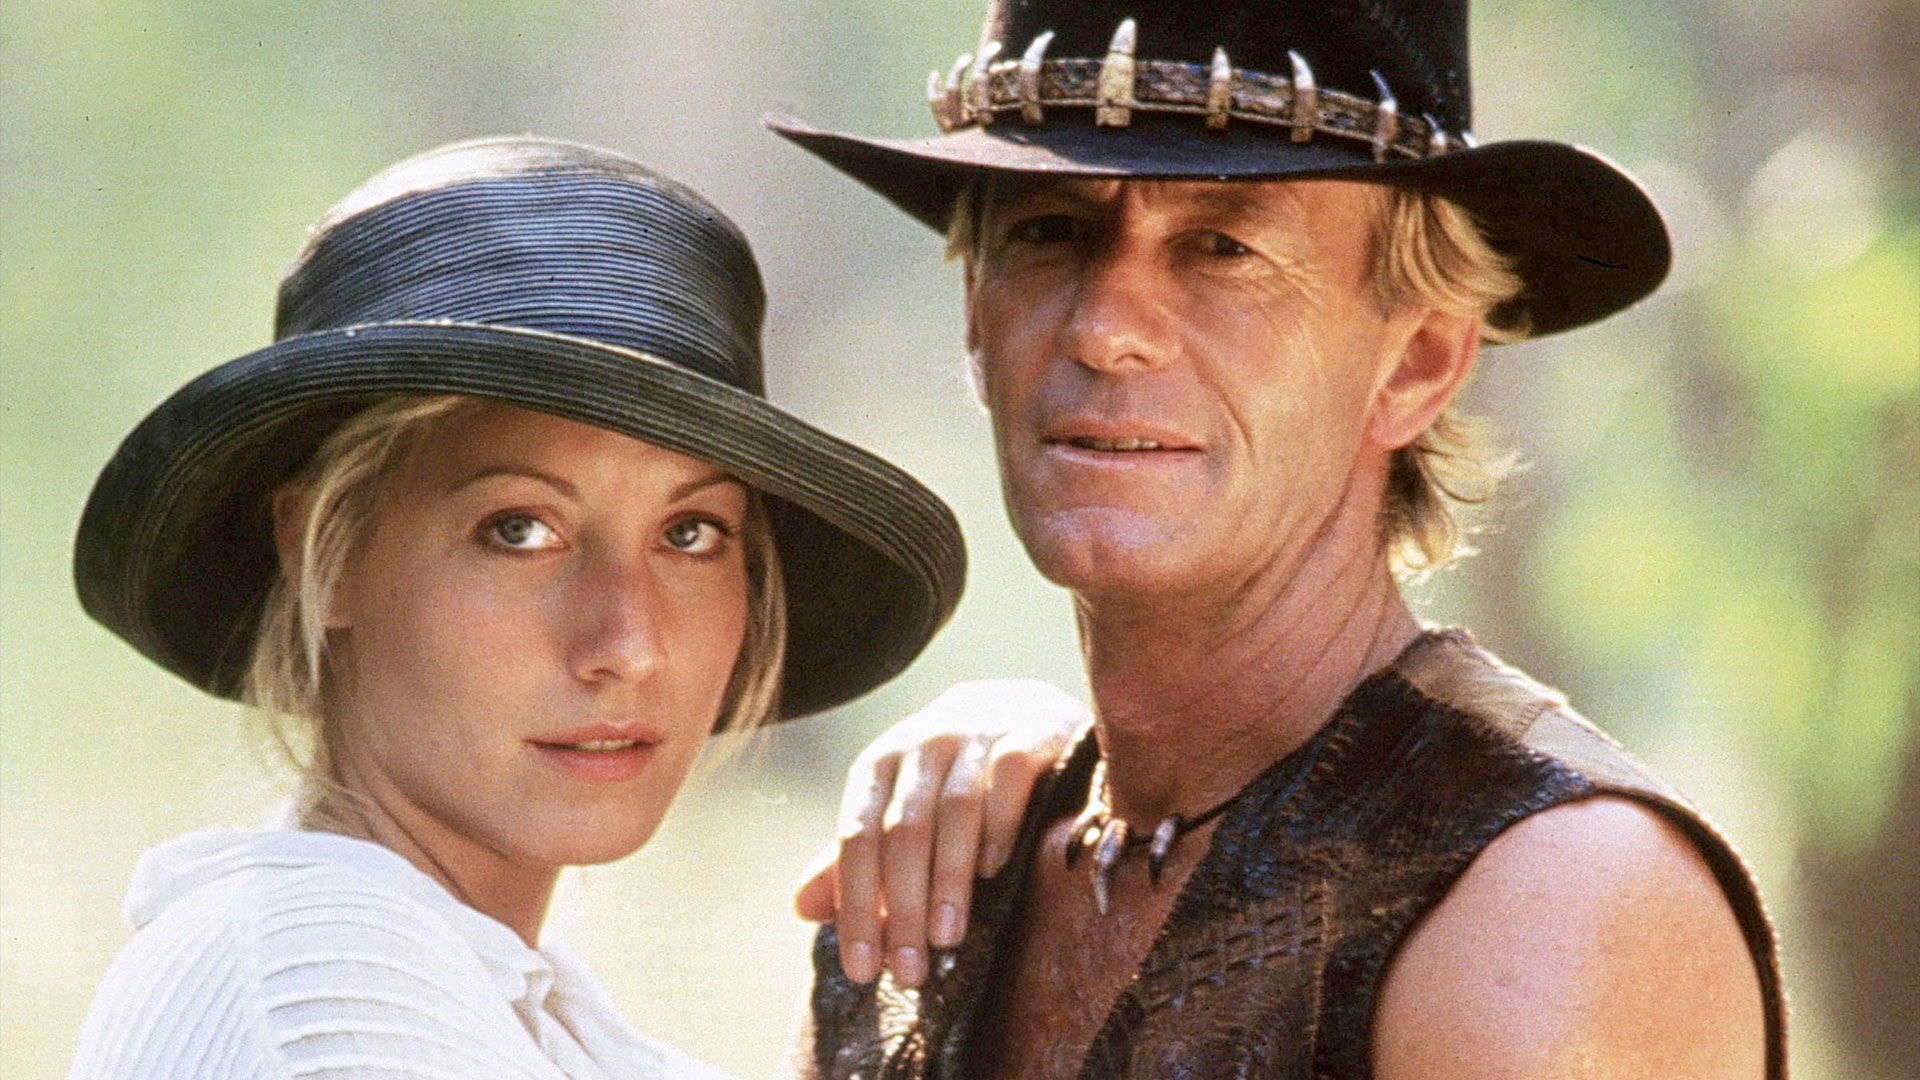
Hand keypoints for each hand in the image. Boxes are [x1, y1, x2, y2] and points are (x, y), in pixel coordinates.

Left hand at [795, 679, 1085, 986]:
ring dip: (949, 878)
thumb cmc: (947, 774)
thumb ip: (855, 858)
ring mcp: (975, 734)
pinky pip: (1009, 779)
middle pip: (904, 831)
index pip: (856, 838)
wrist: (1021, 706)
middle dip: (902, 907)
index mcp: (878, 766)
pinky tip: (994, 871)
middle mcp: (920, 745)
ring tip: (948, 938)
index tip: (861, 968)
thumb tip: (801, 909)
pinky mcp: (1029, 733)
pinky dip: (999, 826)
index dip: (854, 904)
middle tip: (909, 970)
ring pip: (955, 810)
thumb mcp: (895, 807)